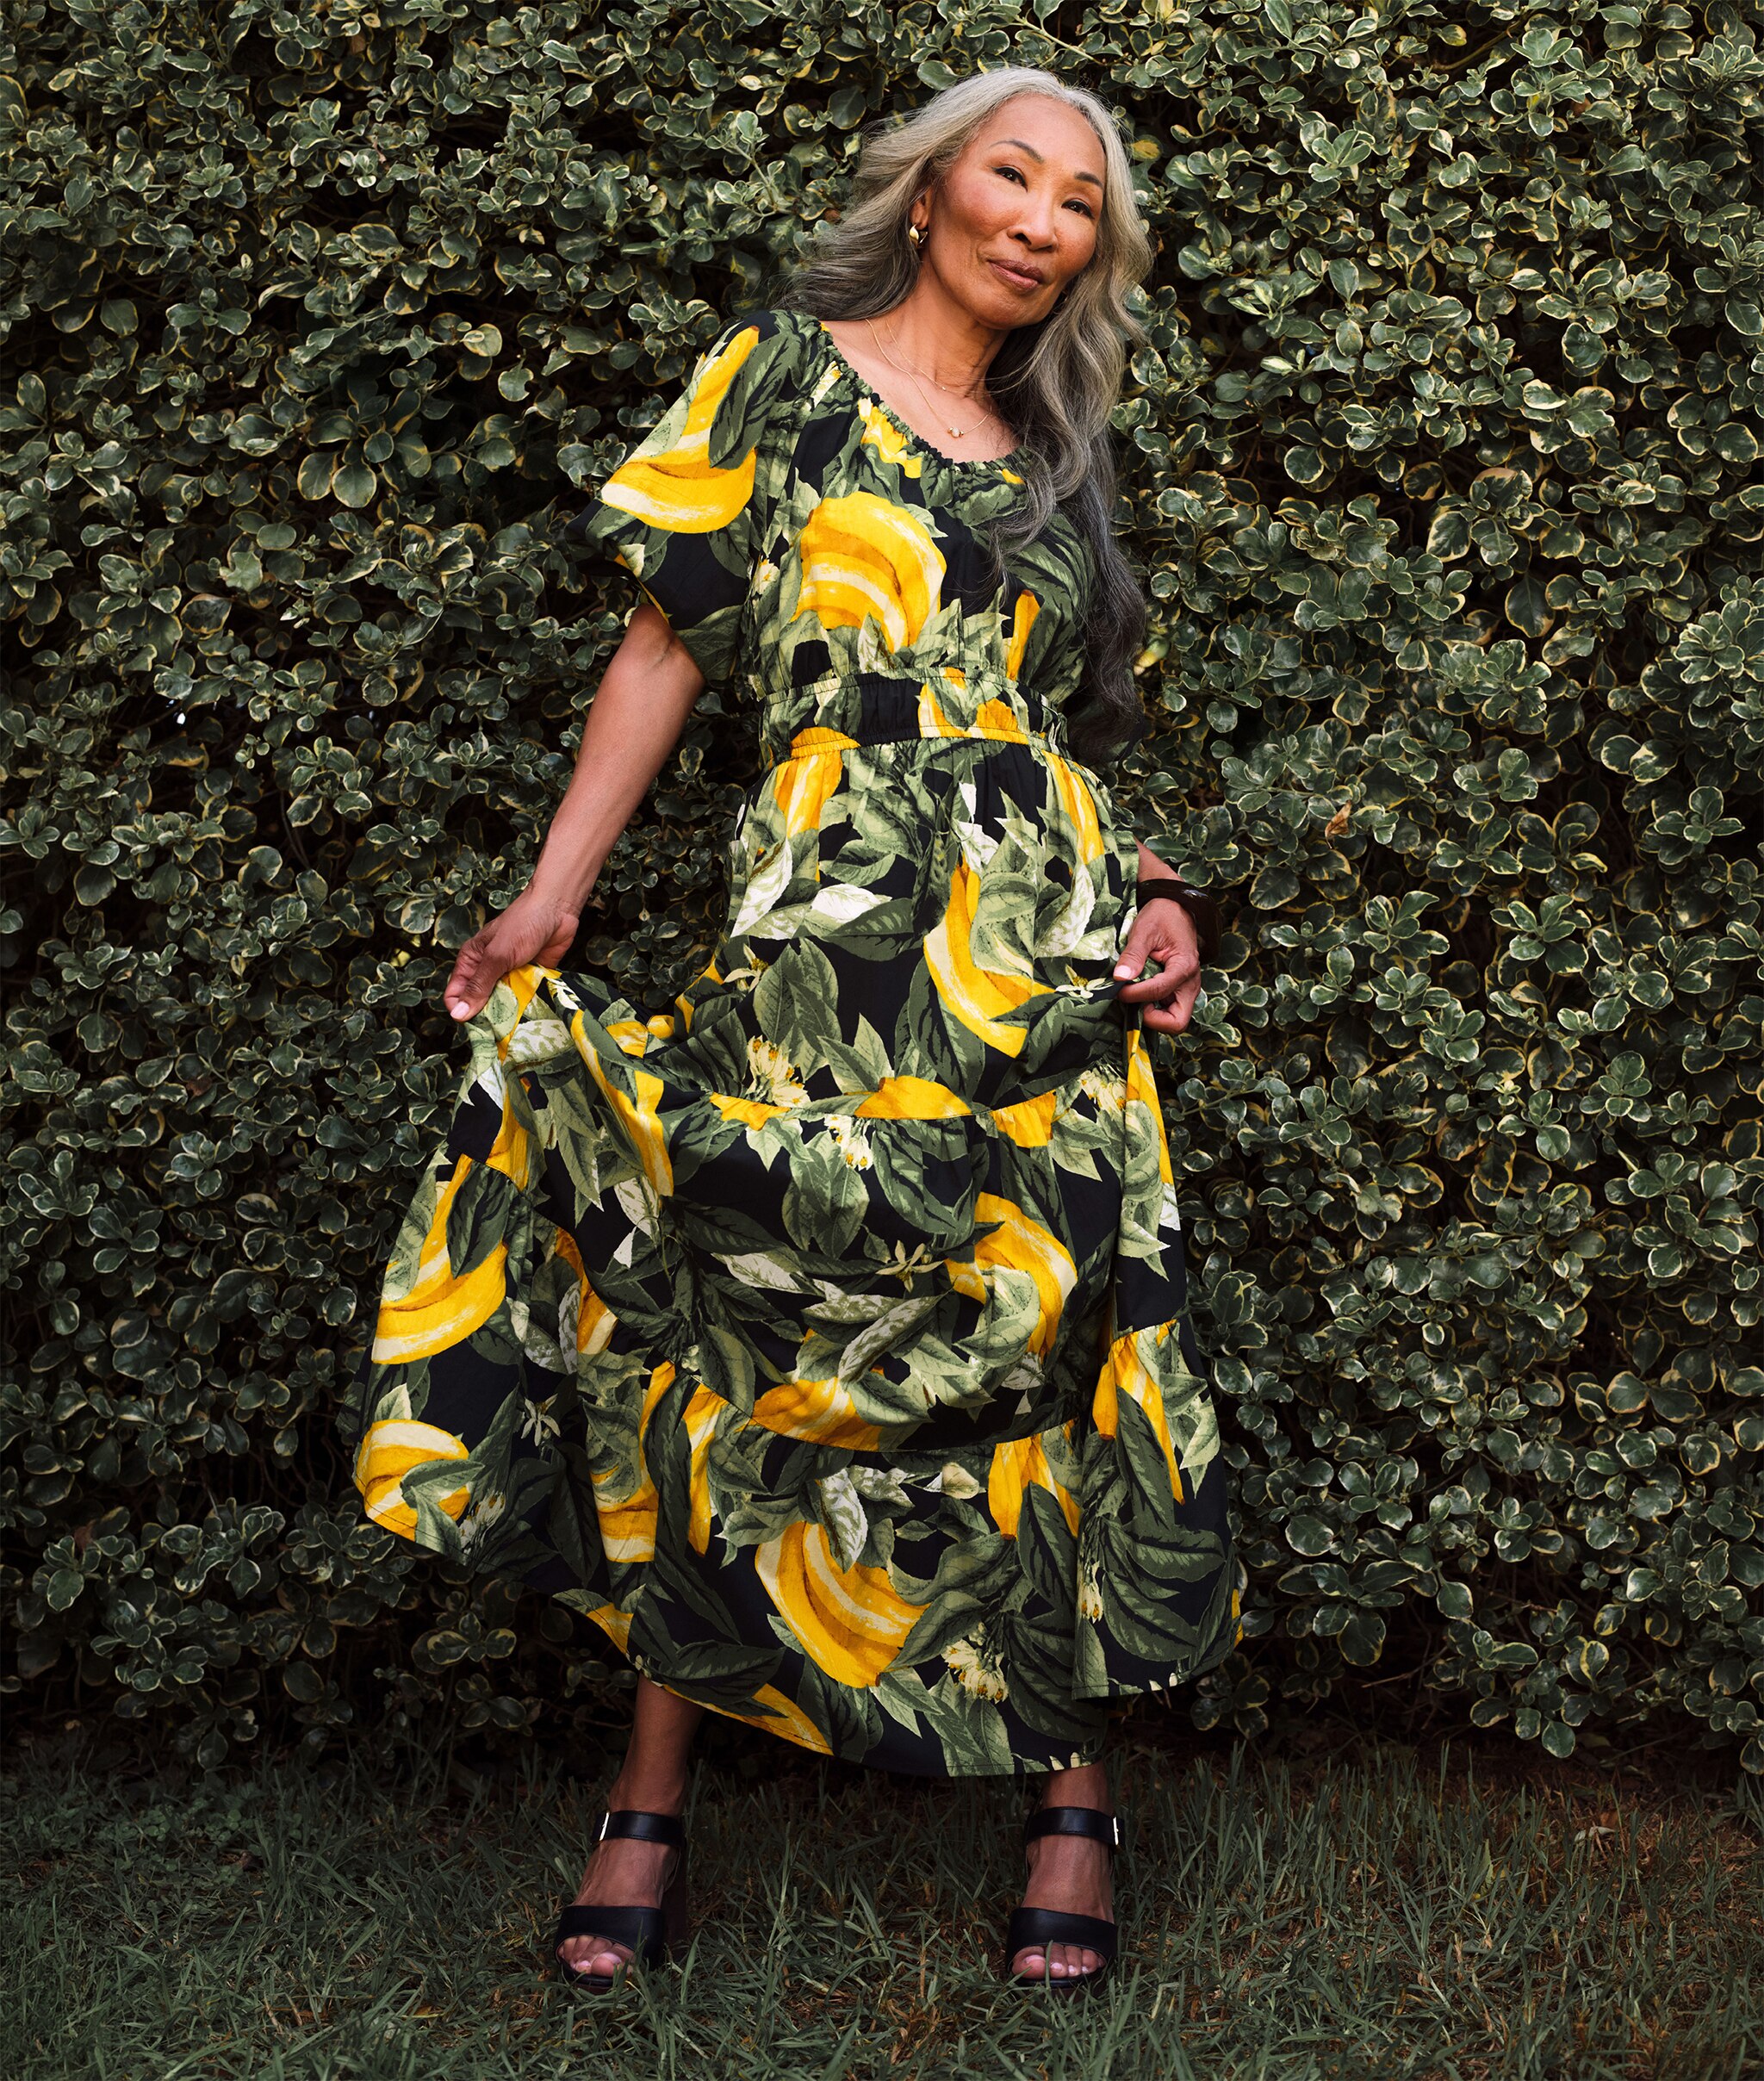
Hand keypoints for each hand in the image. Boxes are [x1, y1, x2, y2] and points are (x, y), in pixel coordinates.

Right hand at [443, 887, 580, 1021]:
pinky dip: (527, 1006)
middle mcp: (488, 970)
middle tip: (499, 1030)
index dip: (461, 1011)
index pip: (456, 994)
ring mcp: (510, 975)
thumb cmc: (523, 924)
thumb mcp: (497, 956)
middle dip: (487, 1017)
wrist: (558, 909)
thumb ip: (479, 986)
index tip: (476, 1027)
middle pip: (480, 1002)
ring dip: (509, 1014)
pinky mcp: (530, 978)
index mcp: (472, 961)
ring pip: (504, 1004)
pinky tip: (533, 1016)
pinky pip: (525, 999)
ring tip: (517, 1026)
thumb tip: (457, 1015)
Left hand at [1113, 896, 1202, 1035]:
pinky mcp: (1179, 991)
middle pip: (1177, 1022)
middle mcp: (1190, 984)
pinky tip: (1137, 993)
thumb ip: (1133, 955)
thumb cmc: (1162, 917)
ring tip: (1133, 995)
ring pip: (1173, 1020)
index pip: (1158, 992)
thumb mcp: (1144, 930)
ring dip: (1151, 1015)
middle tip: (1132, 1002)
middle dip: (1152, 1019)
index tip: (1116, 988)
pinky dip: (1152, 1008)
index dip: (1134, 995)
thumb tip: (1119, 978)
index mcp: (1184, 967)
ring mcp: (1186, 990)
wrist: (1176, 909)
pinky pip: (1168, 1010)